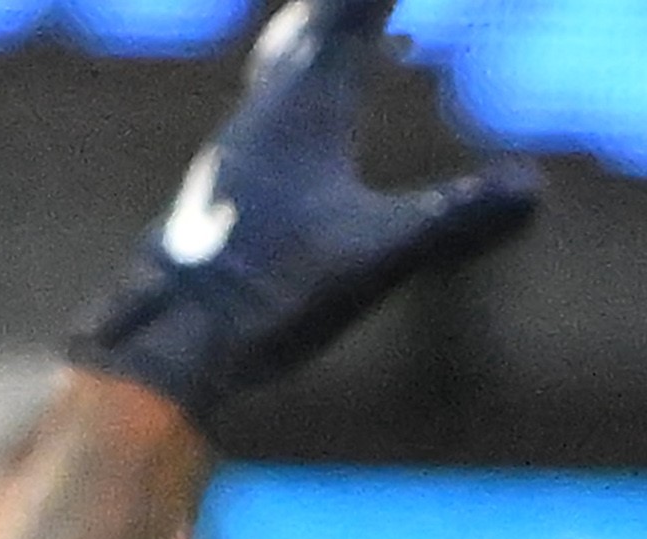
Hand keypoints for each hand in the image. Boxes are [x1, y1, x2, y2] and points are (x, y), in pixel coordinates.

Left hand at [66, 0, 538, 428]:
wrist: (162, 349)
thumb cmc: (264, 297)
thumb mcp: (375, 258)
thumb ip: (452, 219)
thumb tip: (529, 189)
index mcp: (305, 107)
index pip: (350, 14)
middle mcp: (264, 116)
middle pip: (312, 29)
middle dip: (350, 10)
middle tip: (376, 5)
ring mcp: (238, 153)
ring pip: (286, 69)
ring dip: (328, 42)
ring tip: (373, 40)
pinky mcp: (225, 192)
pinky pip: (274, 114)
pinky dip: (310, 91)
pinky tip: (325, 126)